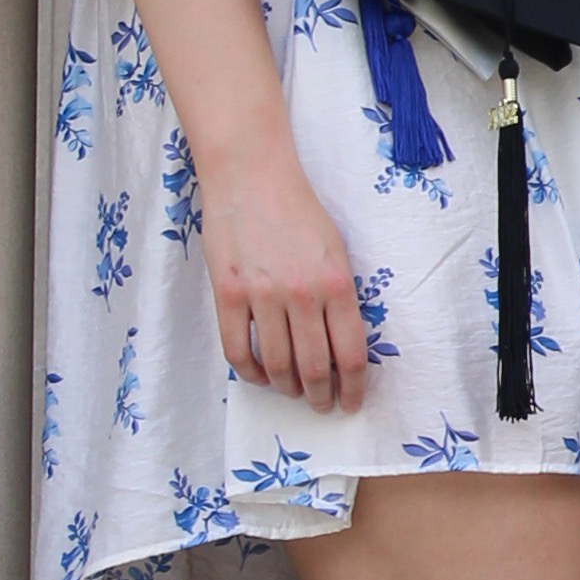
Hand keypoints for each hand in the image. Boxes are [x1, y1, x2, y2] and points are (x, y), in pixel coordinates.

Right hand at [200, 140, 374, 414]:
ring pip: (276, 366)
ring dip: (286, 389)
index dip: (352, 388)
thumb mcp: (336, 250)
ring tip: (292, 393)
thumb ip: (338, 296)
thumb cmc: (298, 210)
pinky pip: (238, 351)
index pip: (350, 354)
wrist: (252, 175)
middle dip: (320, 396)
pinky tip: (259, 375)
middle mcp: (302, 294)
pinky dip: (250, 372)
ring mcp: (262, 295)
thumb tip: (338, 344)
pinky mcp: (227, 294)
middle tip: (321, 405)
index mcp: (336, 283)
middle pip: (314, 368)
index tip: (351, 402)